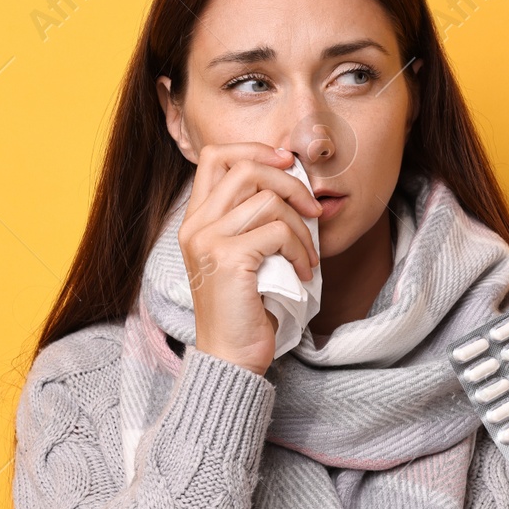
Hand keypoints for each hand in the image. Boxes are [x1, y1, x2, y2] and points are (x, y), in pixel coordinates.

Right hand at [180, 142, 321, 375]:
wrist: (230, 357)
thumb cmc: (246, 309)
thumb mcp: (246, 255)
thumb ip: (254, 220)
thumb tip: (296, 181)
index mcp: (196, 220)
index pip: (216, 156)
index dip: (256, 151)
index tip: (289, 165)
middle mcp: (195, 225)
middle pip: (245, 168)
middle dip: (290, 183)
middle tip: (313, 210)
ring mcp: (208, 241)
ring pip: (268, 200)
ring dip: (302, 226)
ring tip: (309, 256)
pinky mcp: (228, 259)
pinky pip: (278, 231)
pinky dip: (300, 249)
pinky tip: (304, 272)